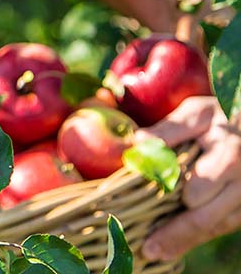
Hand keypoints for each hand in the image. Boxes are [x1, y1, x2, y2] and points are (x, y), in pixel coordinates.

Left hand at [136, 95, 240, 260]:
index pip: (200, 189)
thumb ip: (171, 129)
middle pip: (208, 217)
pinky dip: (200, 235)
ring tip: (158, 252)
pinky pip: (224, 226)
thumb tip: (138, 141)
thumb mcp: (198, 114)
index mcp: (229, 156)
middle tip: (149, 249)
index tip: (146, 209)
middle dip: (177, 234)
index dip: (175, 200)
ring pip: (217, 226)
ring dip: (187, 240)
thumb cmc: (221, 118)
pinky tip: (176, 244)